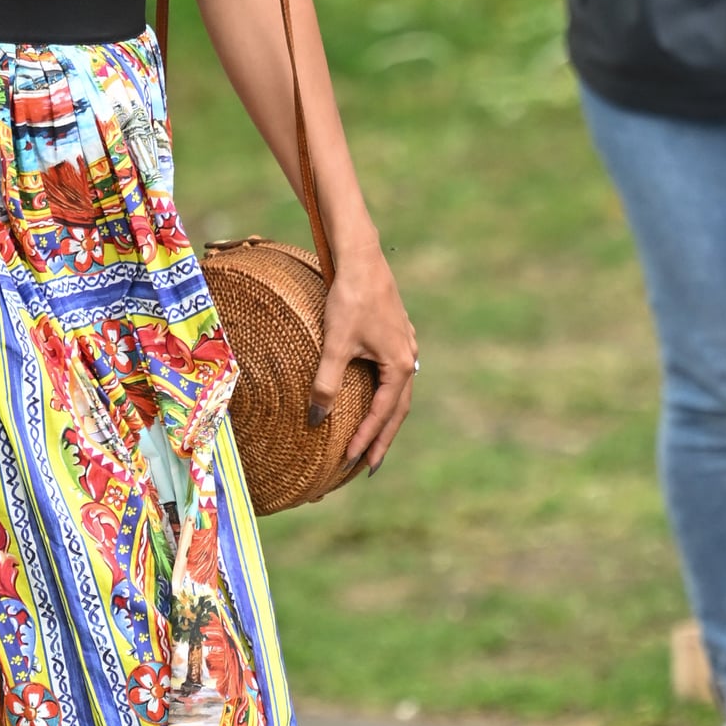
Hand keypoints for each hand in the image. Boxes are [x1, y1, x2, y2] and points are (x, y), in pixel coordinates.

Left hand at [309, 243, 415, 472]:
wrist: (361, 258)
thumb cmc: (349, 300)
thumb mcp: (335, 344)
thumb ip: (327, 383)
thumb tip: (317, 418)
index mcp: (399, 365)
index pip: (382, 414)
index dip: (367, 439)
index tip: (350, 461)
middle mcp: (409, 359)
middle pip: (397, 410)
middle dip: (382, 439)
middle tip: (368, 466)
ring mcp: (406, 346)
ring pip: (398, 393)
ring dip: (385, 419)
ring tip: (372, 441)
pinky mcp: (396, 335)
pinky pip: (394, 376)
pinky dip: (385, 396)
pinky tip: (376, 398)